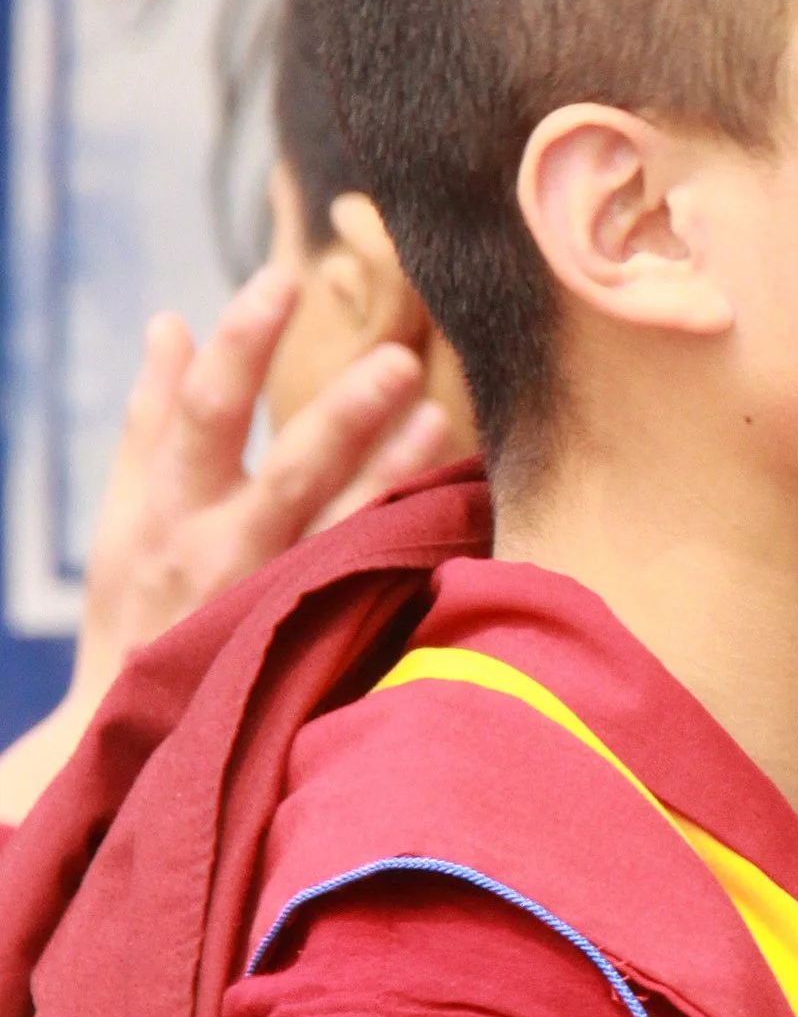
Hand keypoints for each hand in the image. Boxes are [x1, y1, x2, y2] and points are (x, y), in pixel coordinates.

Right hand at [0, 265, 455, 825]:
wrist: (135, 737)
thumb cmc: (135, 608)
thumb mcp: (123, 511)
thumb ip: (152, 417)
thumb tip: (171, 324)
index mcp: (167, 509)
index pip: (204, 410)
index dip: (240, 341)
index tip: (280, 279)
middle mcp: (222, 555)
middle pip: (290, 470)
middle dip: (343, 412)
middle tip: (397, 355)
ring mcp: (273, 605)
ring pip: (344, 531)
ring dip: (395, 475)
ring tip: (441, 421)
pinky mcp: (314, 647)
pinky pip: (370, 591)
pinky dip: (410, 549)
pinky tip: (456, 509)